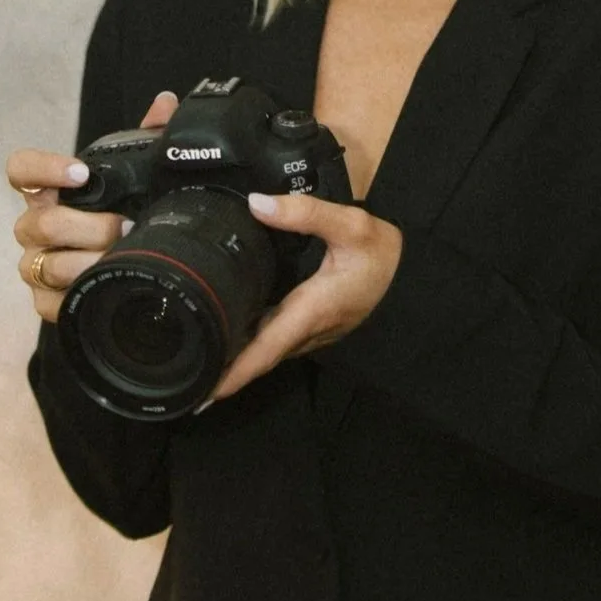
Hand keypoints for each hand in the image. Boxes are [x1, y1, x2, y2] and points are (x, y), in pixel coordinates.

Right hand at [8, 92, 178, 323]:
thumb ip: (149, 138)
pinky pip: (49, 302)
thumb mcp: (135, 178)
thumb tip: (167, 103)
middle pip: (42, 223)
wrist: (123, 271)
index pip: (21, 170)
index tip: (81, 172)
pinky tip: (105, 286)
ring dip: (88, 262)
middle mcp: (35, 227)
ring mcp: (36, 265)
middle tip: (124, 226)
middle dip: (88, 226)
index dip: (43, 169)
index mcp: (49, 192)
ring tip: (120, 258)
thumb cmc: (120, 216)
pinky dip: (79, 295)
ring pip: (47, 264)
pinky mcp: (44, 301)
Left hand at [204, 191, 403, 405]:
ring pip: (267, 351)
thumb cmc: (384, 255)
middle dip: (224, 373)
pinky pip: (276, 340)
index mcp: (311, 311)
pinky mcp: (314, 325)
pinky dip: (251, 344)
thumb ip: (305, 213)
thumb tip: (256, 205)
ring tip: (198, 359)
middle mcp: (308, 330)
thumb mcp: (351, 225)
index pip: (265, 351)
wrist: (415, 275)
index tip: (204, 396)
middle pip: (258, 357)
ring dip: (236, 359)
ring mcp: (312, 332)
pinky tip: (231, 333)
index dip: (234, 374)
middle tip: (185, 380)